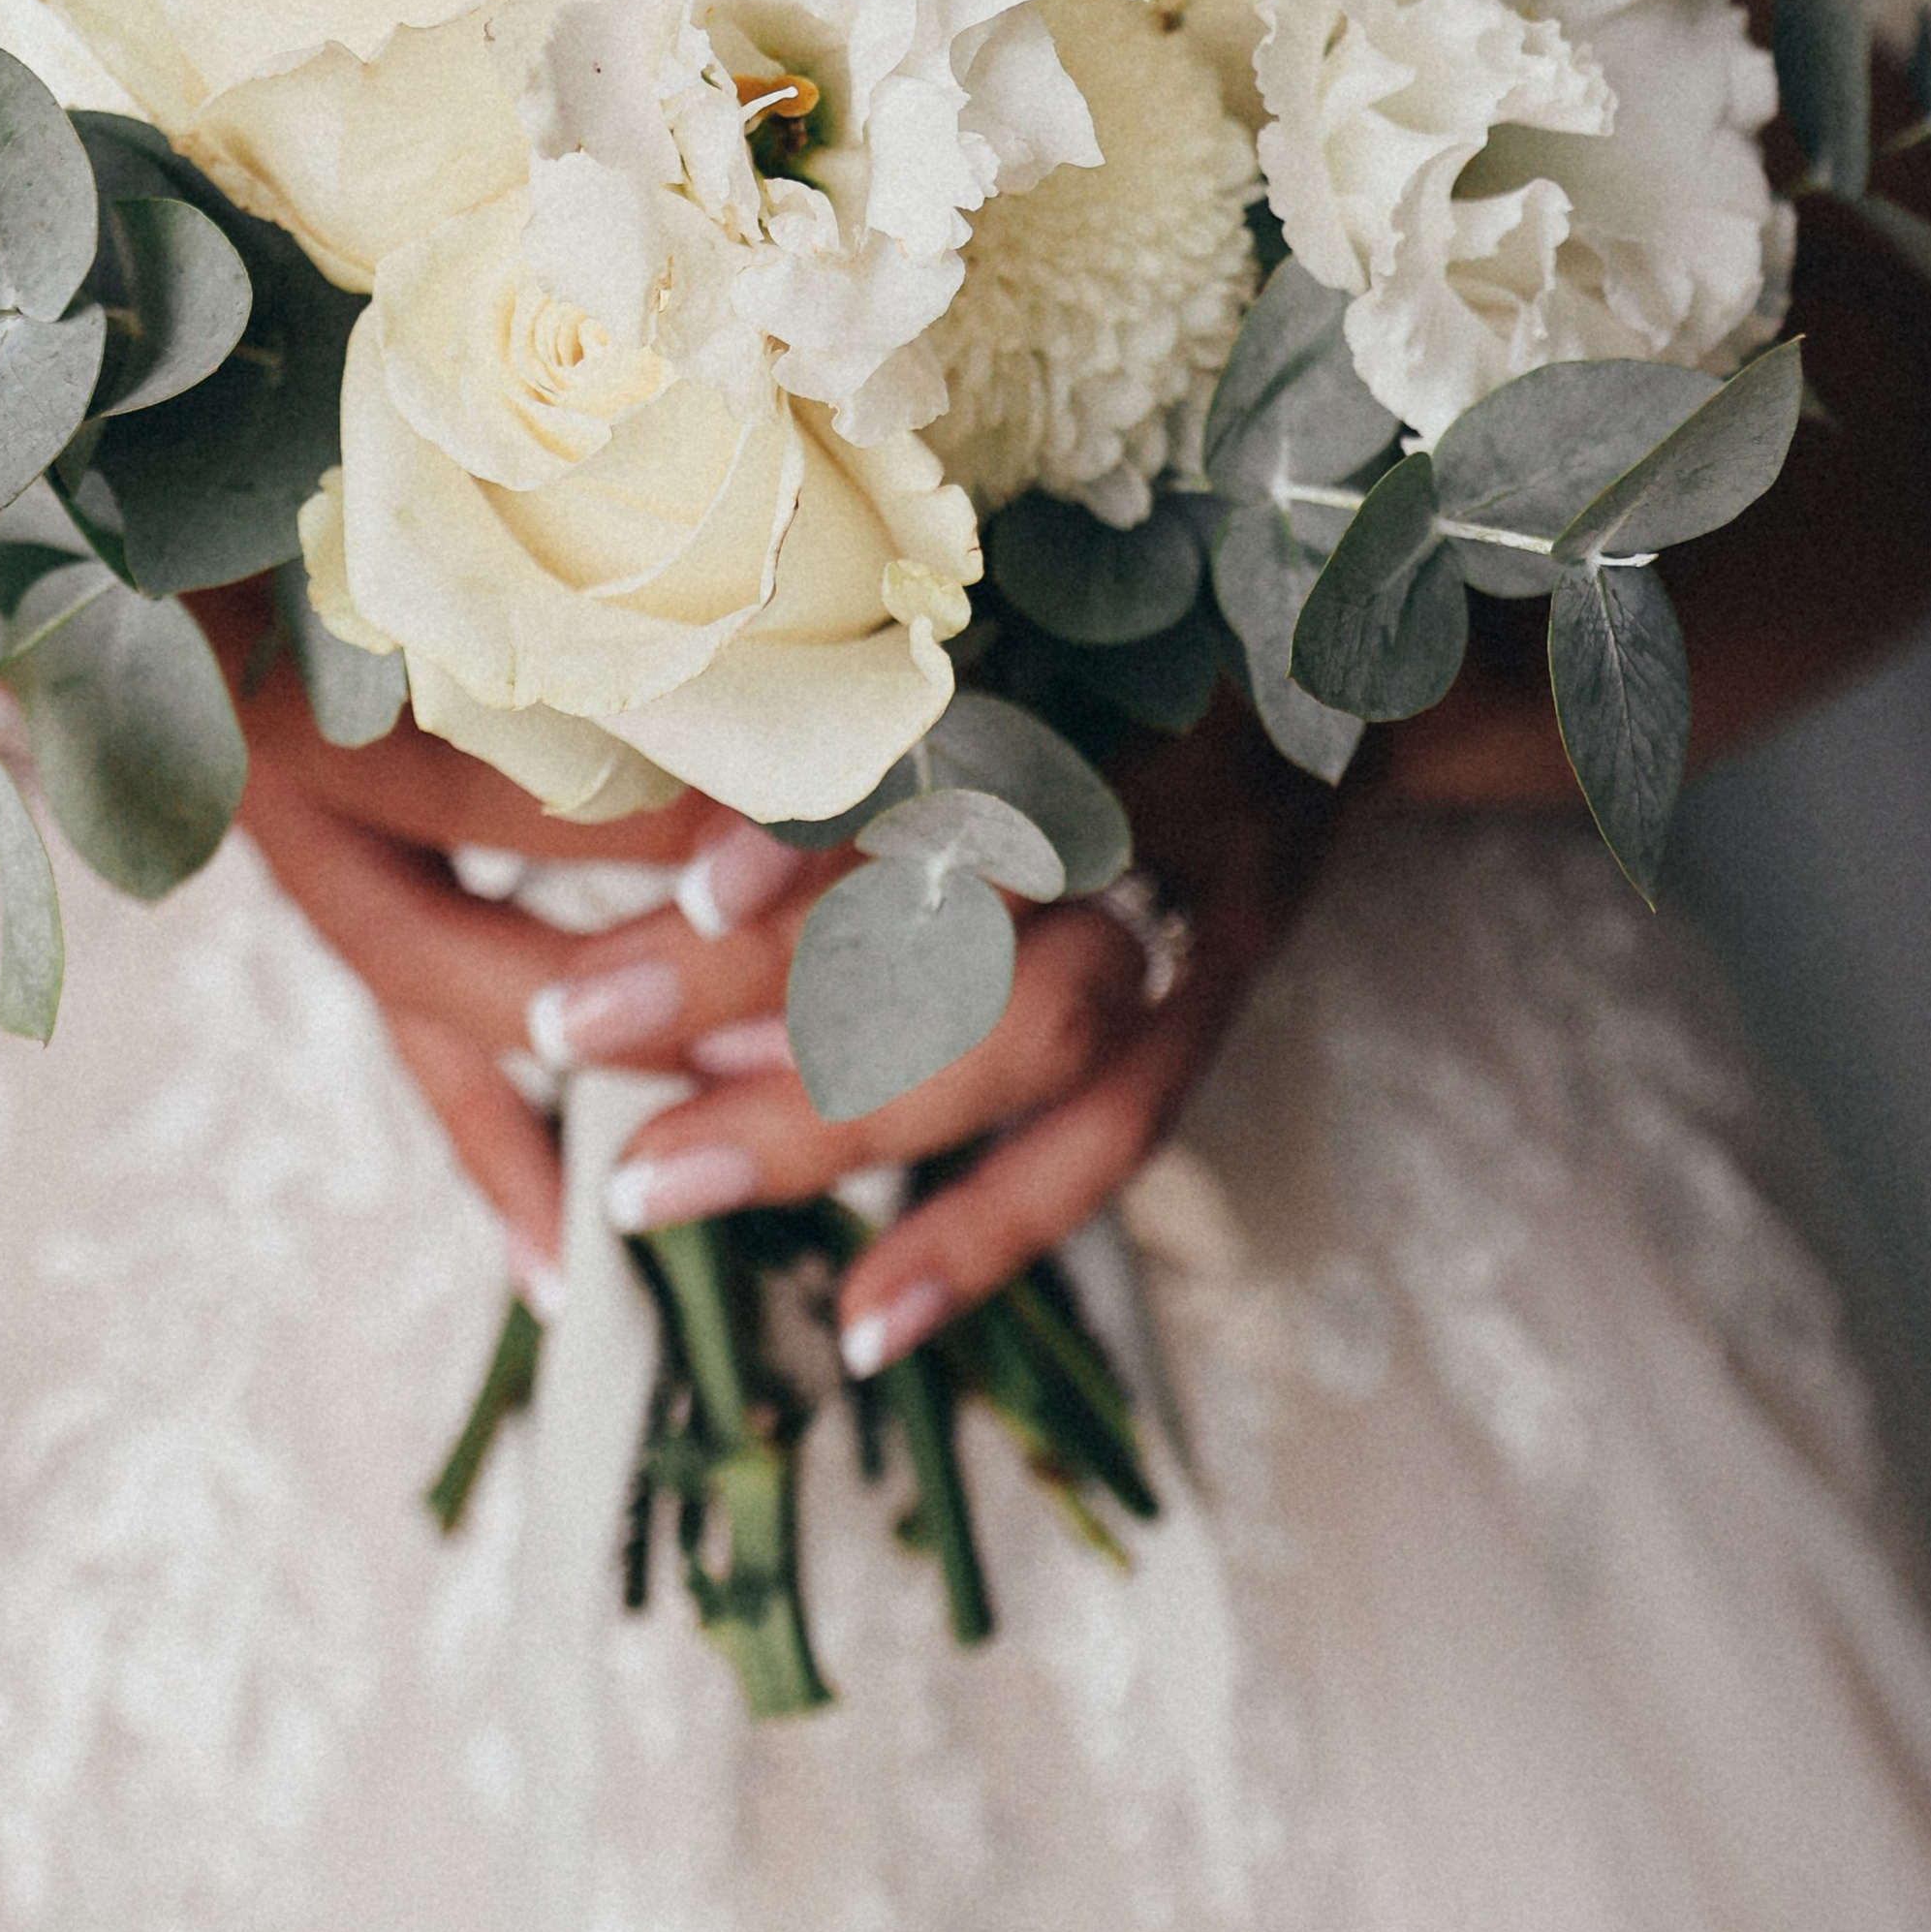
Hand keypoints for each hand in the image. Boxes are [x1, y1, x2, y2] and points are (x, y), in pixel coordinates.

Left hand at [240, 657, 1337, 1368]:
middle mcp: (1159, 789)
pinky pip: (1106, 1145)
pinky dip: (979, 1240)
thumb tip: (641, 790)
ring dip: (828, 1121)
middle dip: (759, 983)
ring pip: (1026, 1041)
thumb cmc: (1131, 617)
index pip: (946, 756)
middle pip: (964, 914)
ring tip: (648, 1179)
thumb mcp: (1015, 604)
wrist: (1354, 665)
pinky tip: (862, 1326)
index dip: (831, 827)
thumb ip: (860, 694)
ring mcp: (1202, 913)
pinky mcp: (1217, 1009)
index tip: (689, 879)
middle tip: (576, 1025)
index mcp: (1097, 662)